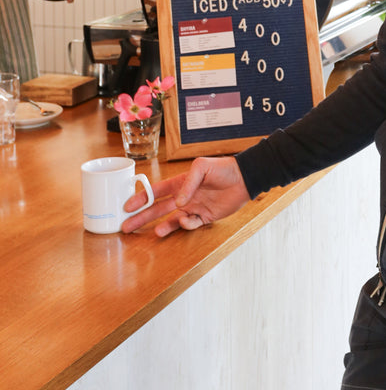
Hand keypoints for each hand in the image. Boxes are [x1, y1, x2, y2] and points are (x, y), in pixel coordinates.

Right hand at [121, 156, 249, 236]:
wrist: (245, 179)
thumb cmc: (224, 168)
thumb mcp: (202, 166)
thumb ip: (188, 182)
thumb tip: (178, 202)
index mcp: (181, 182)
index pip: (156, 191)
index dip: (141, 198)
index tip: (127, 206)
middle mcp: (185, 196)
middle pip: (159, 208)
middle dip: (143, 217)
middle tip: (127, 226)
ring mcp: (194, 207)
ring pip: (172, 219)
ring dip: (163, 226)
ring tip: (155, 232)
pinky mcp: (205, 216)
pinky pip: (191, 224)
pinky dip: (186, 225)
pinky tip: (186, 221)